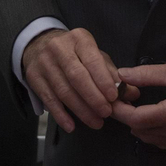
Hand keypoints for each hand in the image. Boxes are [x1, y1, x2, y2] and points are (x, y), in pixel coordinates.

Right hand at [22, 28, 137, 132]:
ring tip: (95, 122)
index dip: (102, 80)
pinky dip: (60, 115)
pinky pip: (48, 99)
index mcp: (79, 39)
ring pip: (63, 90)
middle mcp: (59, 48)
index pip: (92, 60)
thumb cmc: (74, 52)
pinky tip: (71, 126)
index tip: (114, 97)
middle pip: (76, 76)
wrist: (39, 44)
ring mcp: (44, 63)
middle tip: (106, 113)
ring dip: (81, 109)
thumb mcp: (94, 55)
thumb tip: (132, 93)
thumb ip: (112, 74)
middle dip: (93, 97)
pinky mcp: (33, 77)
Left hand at [110, 61, 165, 149]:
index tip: (110, 101)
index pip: (137, 119)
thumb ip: (146, 74)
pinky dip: (151, 131)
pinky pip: (161, 142)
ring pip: (149, 138)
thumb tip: (121, 75)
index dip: (120, 111)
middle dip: (127, 116)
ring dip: (139, 124)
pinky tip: (151, 117)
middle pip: (140, 130)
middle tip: (121, 100)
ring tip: (134, 107)